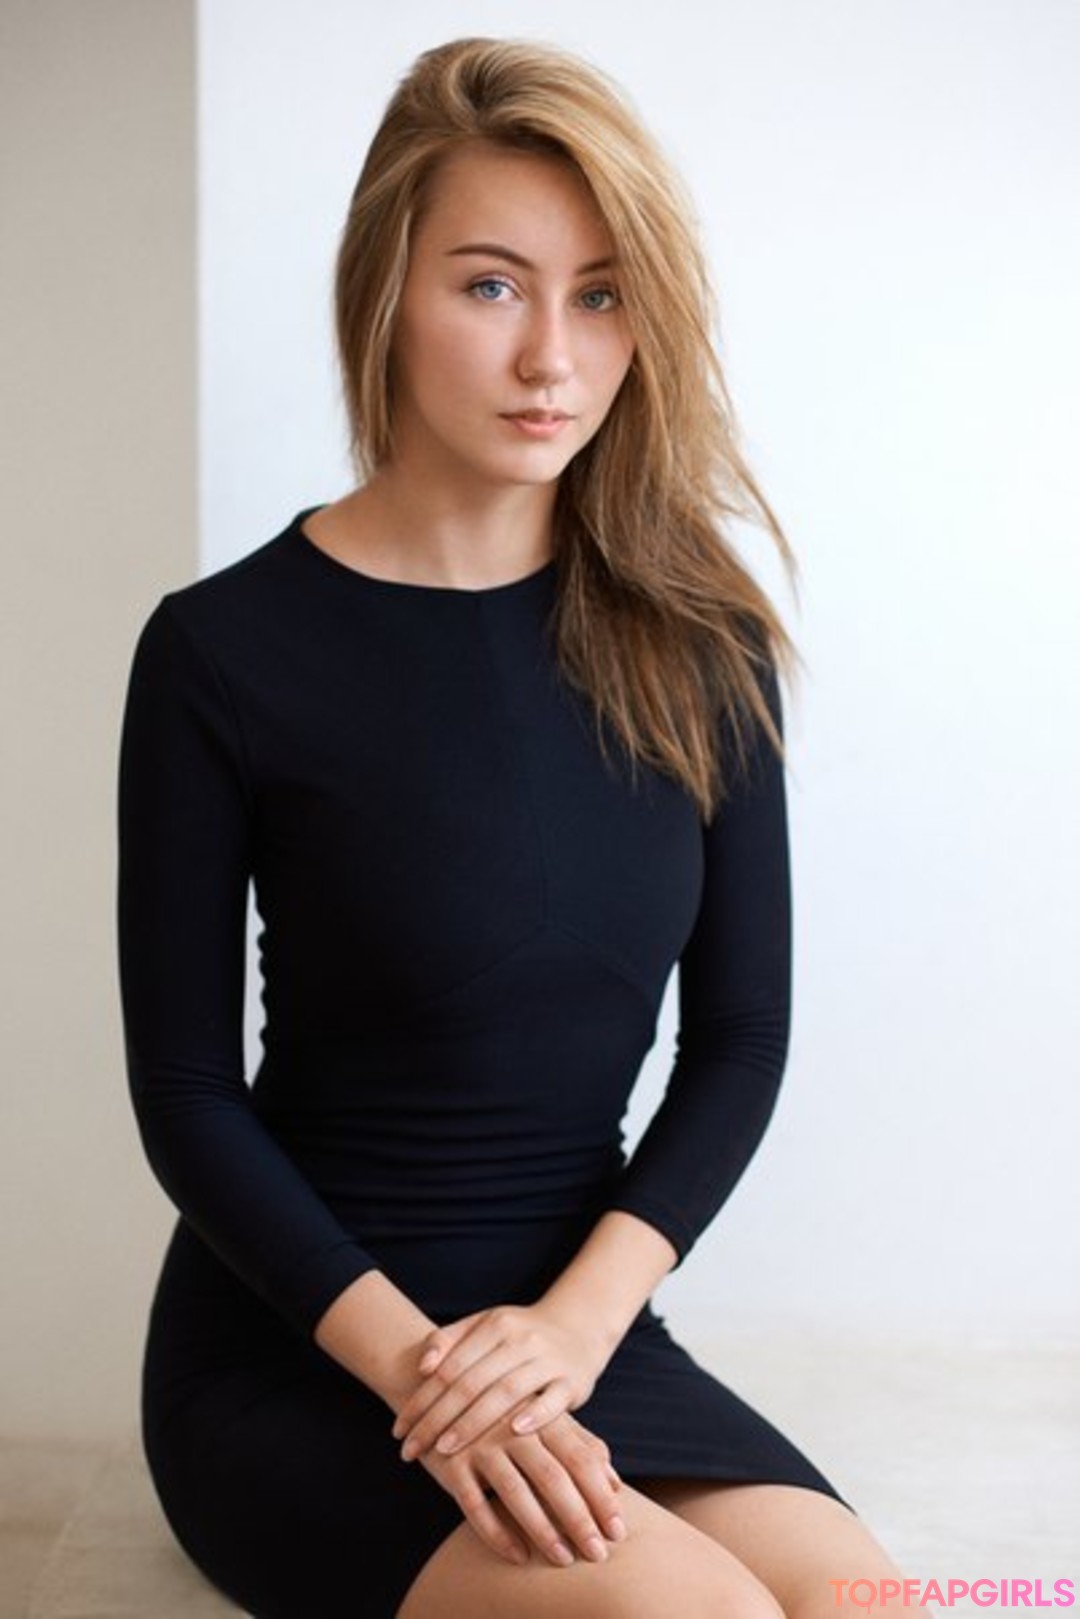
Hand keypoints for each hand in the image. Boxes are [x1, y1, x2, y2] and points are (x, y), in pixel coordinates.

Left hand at [392, 1302, 612, 1462]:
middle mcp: (519, 1340)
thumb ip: (450, 1340)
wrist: (579, 1327)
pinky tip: (513, 1433)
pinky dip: (535, 1415)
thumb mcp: (486, 1325)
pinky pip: (552, 1400)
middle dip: (436, 1419)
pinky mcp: (572, 1381)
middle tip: (411, 1451)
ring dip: (473, 1423)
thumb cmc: (520, 1335)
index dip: (421, 1399)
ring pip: (505, 1392)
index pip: (449, 1367)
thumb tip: (422, 1366)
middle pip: (471, 1383)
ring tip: (444, 1449)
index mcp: (494, 1325)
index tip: (399, 1430)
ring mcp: (547, 1360)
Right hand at [417, 1409, 626, 1567]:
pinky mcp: (451, 1464)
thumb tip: (615, 1483)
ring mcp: (480, 1444)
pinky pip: (475, 1505)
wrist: (442, 1392)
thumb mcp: (544, 1420)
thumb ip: (580, 1446)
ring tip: (564, 1560)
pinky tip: (519, 1556)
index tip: (618, 1530)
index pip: (579, 1458)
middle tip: (598, 1554)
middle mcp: (512, 1428)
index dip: (600, 1495)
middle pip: (552, 1477)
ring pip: (516, 1492)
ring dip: (542, 1530)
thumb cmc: (507, 1413)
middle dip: (578, 1518)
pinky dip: (497, 1533)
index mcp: (541, 1415)